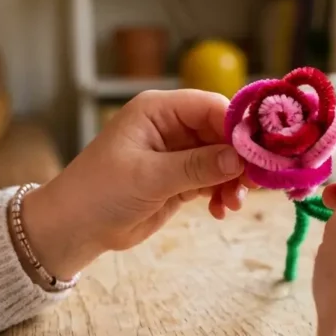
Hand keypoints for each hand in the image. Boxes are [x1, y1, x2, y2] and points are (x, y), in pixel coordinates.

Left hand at [19, 90, 252, 279]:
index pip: (212, 106)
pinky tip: (220, 211)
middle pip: (224, 133)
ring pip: (224, 158)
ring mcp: (179, 152)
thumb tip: (240, 158)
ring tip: (232, 204)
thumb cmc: (100, 192)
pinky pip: (215, 179)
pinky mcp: (182, 178)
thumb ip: (197, 166)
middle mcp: (172, 126)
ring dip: (234, 180)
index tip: (261, 152)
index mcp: (159, 110)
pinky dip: (223, 193)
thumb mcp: (149, 177)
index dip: (238, 127)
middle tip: (255, 184)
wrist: (75, 229)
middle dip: (241, 158)